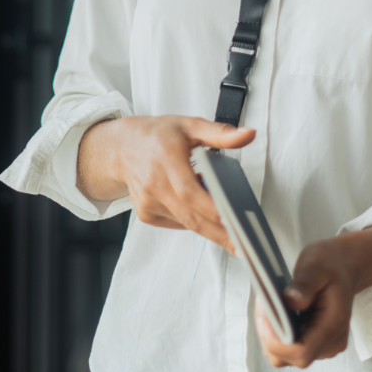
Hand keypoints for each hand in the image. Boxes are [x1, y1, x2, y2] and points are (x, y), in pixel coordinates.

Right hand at [78, 115, 254, 249]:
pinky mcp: (146, 214)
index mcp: (166, 159)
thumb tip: (248, 135)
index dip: (213, 209)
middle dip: (219, 234)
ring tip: (237, 236)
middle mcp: (154, 184)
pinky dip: (194, 221)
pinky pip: (177, 223)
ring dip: (211, 230)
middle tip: (245, 246)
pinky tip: (207, 216)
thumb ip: (221, 134)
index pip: (191, 192)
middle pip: (190, 216)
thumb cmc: (159, 134)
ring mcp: (148, 203)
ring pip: (186, 223)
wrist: (123, 147)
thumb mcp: (191, 125)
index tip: (236, 221)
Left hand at [253, 224, 371, 367]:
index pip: (298, 352)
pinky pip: (289, 344)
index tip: (266, 311)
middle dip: (269, 334)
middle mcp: (329, 342)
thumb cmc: (334, 260)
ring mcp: (323, 344)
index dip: (276, 338)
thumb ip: (304, 283)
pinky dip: (277, 329)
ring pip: (286, 354)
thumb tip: (291, 301)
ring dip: (272, 332)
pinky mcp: (314, 340)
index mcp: (333, 326)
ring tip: (269, 302)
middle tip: (262, 304)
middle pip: (287, 357)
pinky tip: (277, 306)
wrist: (351, 261)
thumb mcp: (317, 262)